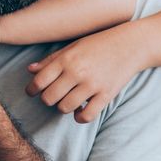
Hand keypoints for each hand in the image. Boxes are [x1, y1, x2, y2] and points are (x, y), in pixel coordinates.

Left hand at [26, 25, 146, 122]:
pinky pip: (86, 116)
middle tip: (53, 95)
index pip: (39, 81)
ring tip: (68, 100)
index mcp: (66, 59)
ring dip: (63, 107)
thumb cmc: (99, 44)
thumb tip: (29, 70)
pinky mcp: (106, 95)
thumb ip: (51, 59)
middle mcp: (77, 72)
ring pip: (64, 108)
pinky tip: (80, 110)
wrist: (130, 44)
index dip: (31, 90)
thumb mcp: (73, 47)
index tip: (32, 92)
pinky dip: (79, 117)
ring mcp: (92, 85)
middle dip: (47, 99)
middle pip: (49, 98)